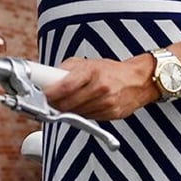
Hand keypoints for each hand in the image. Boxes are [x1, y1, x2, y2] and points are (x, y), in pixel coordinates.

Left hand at [42, 54, 157, 120]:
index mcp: (92, 71)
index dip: (50, 93)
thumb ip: (67, 69)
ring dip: (66, 110)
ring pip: (76, 113)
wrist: (138, 80)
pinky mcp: (111, 115)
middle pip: (68, 103)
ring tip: (66, 101)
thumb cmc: (111, 70)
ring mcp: (106, 103)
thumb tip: (48, 77)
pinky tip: (82, 105)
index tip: (42, 94)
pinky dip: (80, 113)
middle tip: (48, 100)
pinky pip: (87, 118)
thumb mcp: (87, 62)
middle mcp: (100, 88)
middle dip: (54, 104)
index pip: (65, 87)